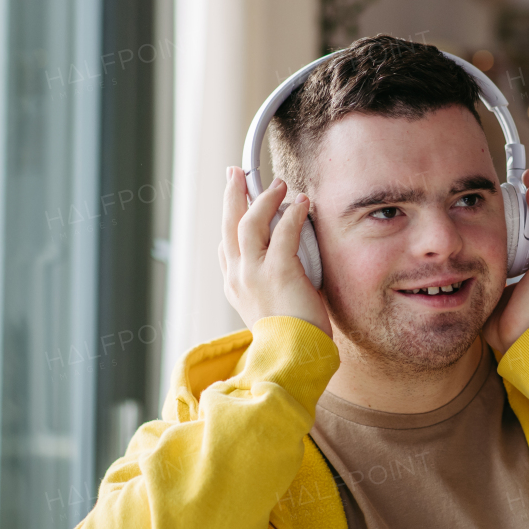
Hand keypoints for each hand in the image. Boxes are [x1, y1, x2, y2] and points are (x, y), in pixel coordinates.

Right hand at [219, 166, 331, 336]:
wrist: (295, 356)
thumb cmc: (292, 335)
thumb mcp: (273, 304)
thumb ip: (273, 280)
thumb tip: (289, 256)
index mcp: (234, 286)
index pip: (226, 245)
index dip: (229, 217)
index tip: (234, 197)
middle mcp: (238, 276)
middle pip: (230, 224)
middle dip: (232, 194)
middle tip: (236, 172)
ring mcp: (255, 274)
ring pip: (251, 222)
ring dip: (265, 198)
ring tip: (280, 184)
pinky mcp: (279, 272)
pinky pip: (285, 232)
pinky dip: (293, 213)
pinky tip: (302, 203)